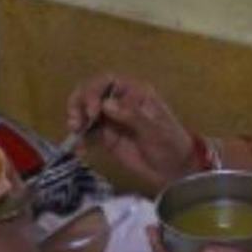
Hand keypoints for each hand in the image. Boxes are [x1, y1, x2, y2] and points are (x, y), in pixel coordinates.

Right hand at [65, 75, 195, 190]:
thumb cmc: (171, 145)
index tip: (92, 111)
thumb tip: (106, 104)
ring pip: (85, 111)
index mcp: (135, 92)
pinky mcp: (106, 138)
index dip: (94, 91)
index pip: (108, 81)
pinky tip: (80, 149)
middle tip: (77, 122)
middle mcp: (120, 102)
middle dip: (80, 103)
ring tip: (76, 133)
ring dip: (76, 119)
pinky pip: (88, 133)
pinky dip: (80, 139)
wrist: (175, 171)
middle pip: (91, 93)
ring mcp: (112, 120)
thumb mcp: (155, 130)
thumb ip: (132, 116)